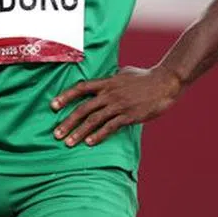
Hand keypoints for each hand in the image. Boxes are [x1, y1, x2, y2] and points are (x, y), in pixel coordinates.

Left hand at [51, 66, 182, 146]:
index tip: (52, 106)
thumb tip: (100, 84)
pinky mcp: (130, 116)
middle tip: (56, 134)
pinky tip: (89, 143)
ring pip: (94, 120)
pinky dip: (99, 135)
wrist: (165, 82)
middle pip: (83, 108)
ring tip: (68, 142)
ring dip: (79, 132)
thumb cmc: (144, 77)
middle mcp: (109, 94)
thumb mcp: (123, 73)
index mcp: (106, 82)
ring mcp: (119, 105)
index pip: (80, 88)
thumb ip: (109, 80)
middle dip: (68, 122)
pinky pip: (111, 127)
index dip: (65, 96)